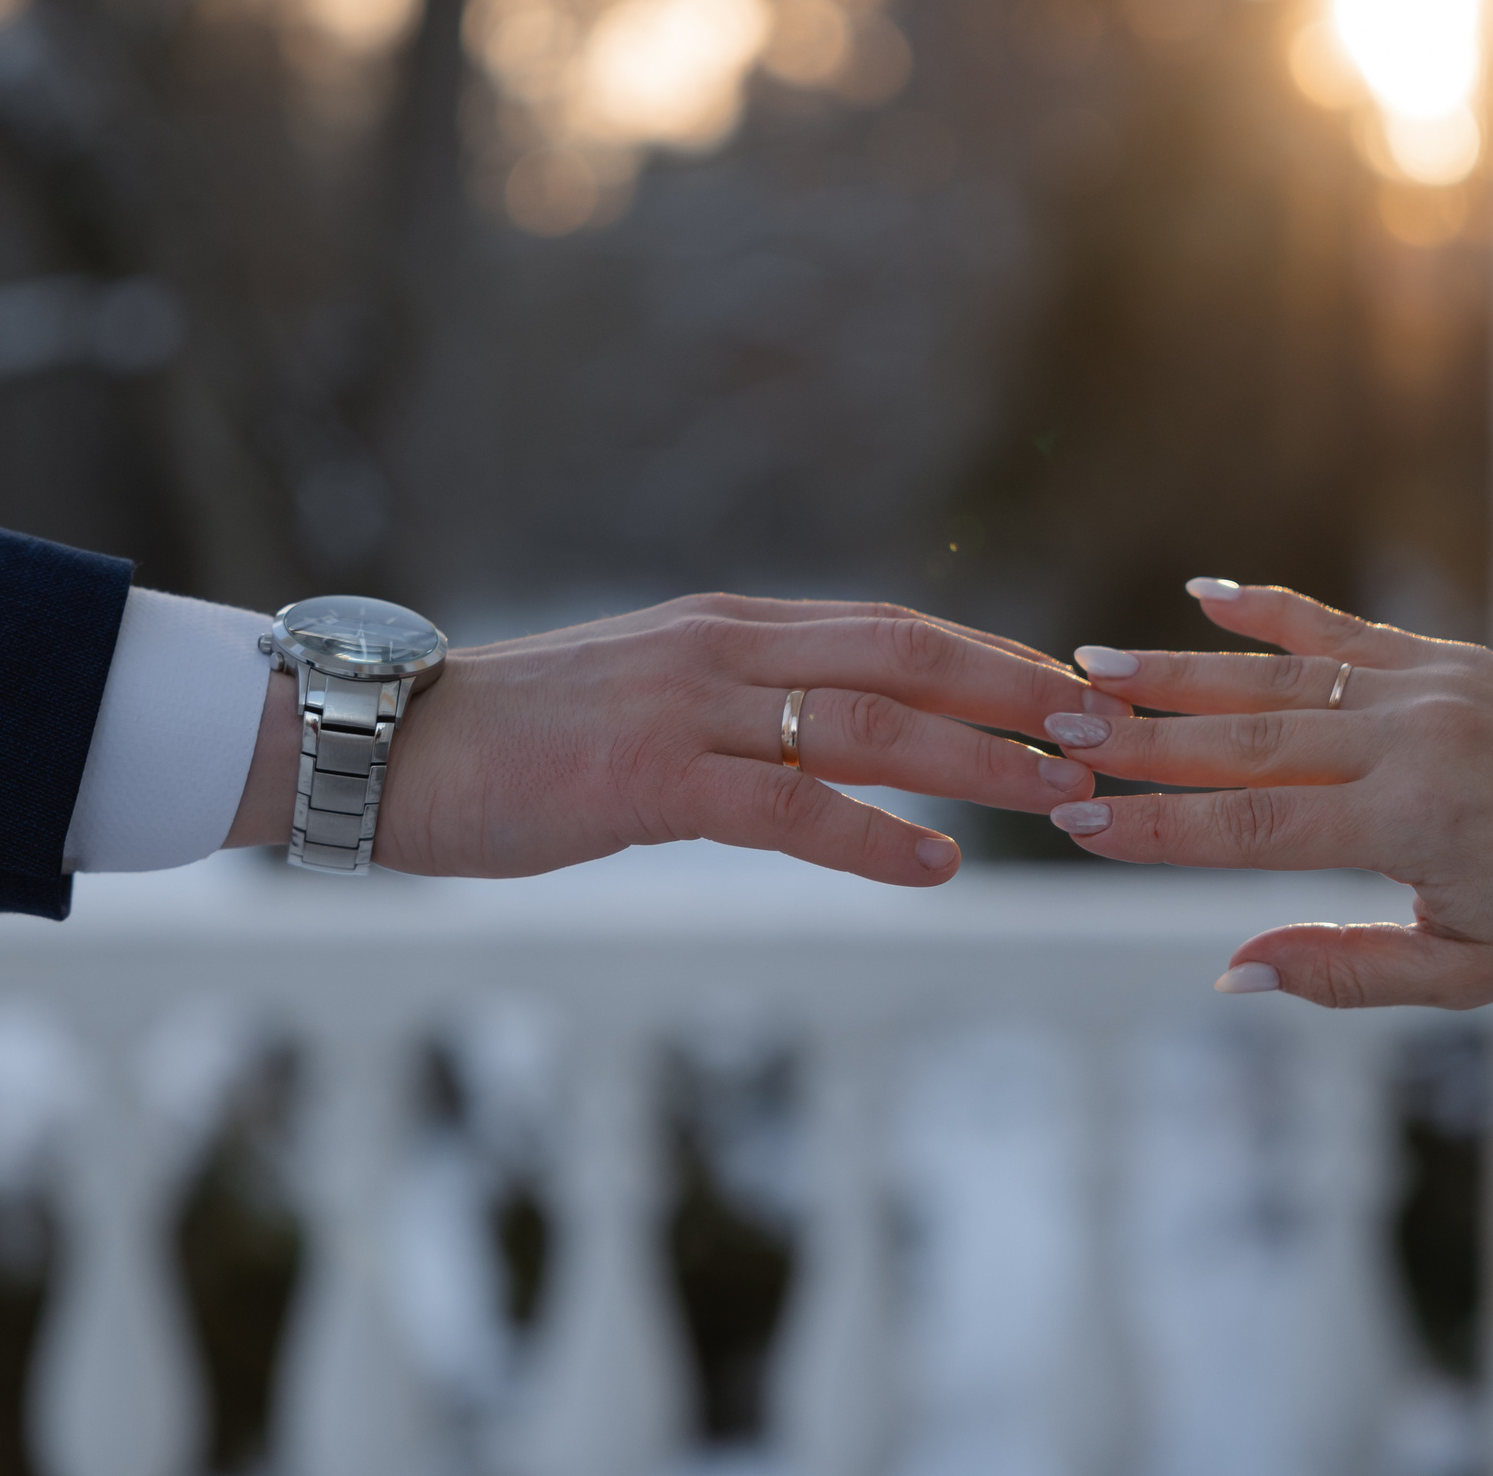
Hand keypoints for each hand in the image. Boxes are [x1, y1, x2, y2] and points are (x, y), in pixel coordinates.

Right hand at [228, 594, 1124, 886]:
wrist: (382, 748)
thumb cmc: (516, 739)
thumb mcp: (648, 703)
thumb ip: (739, 708)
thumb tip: (828, 741)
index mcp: (729, 626)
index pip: (892, 628)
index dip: (992, 657)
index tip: (1074, 689)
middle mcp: (723, 647)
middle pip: (905, 655)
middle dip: (1017, 693)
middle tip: (1110, 730)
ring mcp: (687, 708)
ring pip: (866, 723)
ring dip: (977, 758)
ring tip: (1061, 793)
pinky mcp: (647, 780)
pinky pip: (784, 806)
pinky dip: (870, 835)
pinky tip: (937, 866)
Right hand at [1038, 581, 1492, 1007]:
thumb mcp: (1465, 972)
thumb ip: (1344, 970)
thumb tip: (1230, 971)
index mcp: (1412, 825)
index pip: (1255, 826)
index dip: (1161, 830)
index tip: (1084, 826)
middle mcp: (1409, 743)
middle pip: (1246, 742)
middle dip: (1143, 740)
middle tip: (1058, 733)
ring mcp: (1422, 688)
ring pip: (1276, 680)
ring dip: (1178, 673)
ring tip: (1092, 668)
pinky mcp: (1438, 657)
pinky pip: (1337, 629)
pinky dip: (1267, 610)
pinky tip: (1201, 593)